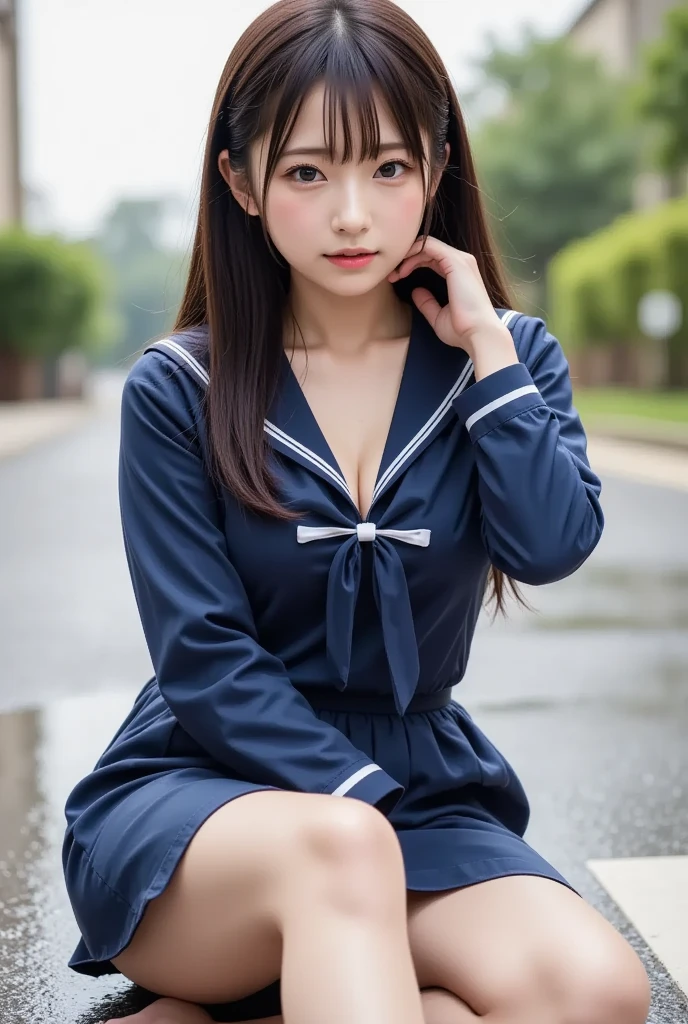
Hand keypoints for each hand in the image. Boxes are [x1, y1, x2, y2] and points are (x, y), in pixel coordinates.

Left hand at [387, 235, 516, 365]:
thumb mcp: (438, 316)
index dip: (412, 263)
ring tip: (395, 273)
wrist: (478, 334)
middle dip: (406, 258)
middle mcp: (462, 263)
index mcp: (459, 274)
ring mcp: (460, 260)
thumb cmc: (461, 329)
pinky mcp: (456, 262)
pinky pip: (430, 246)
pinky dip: (414, 253)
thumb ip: (427, 303)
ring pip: (428, 245)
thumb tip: (416, 291)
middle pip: (428, 249)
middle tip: (392, 275)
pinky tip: (403, 268)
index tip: (396, 278)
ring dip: (408, 255)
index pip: (432, 257)